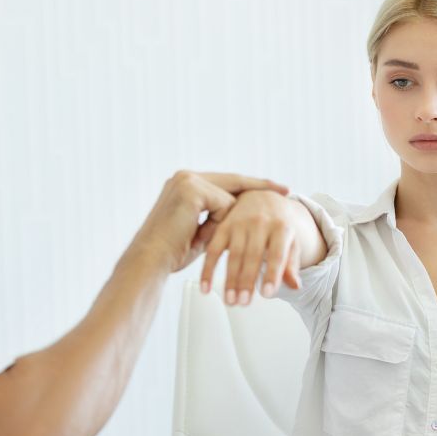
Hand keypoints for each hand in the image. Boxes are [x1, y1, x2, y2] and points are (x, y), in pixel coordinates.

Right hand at [129, 171, 287, 272]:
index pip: (224, 183)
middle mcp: (184, 177)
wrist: (150, 258)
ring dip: (223, 221)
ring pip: (228, 197)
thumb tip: (237, 218)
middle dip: (259, 186)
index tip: (273, 189)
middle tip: (286, 188)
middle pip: (232, 181)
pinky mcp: (192, 190)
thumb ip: (217, 220)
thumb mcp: (199, 232)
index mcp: (184, 185)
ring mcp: (187, 181)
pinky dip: (217, 223)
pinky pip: (223, 205)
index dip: (248, 187)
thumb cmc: (171, 252)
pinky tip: (196, 232)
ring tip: (203, 232)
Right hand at [199, 189, 320, 305]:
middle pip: (252, 255)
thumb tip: (295, 286)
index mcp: (281, 226)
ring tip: (230, 301)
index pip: (277, 253)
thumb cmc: (279, 225)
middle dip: (246, 281)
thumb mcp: (290, 241)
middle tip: (243, 303)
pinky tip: (206, 288)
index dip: (272, 274)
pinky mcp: (223, 226)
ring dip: (229, 279)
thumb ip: (290, 263)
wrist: (263, 197)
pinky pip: (214, 249)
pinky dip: (208, 270)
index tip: (267, 294)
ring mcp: (239, 223)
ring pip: (233, 254)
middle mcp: (260, 222)